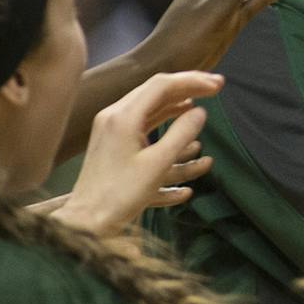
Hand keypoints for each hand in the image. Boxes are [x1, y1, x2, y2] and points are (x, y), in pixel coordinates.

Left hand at [54, 70, 222, 234]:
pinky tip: (184, 142)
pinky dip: (165, 130)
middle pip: (156, 92)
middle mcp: (116, 117)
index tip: (218, 86)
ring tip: (200, 110)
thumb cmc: (120, 195)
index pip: (163, 85)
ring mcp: (112, 131)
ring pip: (150, 111)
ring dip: (177, 110)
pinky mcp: (113, 146)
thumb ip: (181, 134)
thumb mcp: (157, 165)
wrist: (85, 221)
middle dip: (188, 89)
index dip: (193, 81)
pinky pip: (143, 130)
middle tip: (215, 88)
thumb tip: (200, 111)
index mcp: (124, 116)